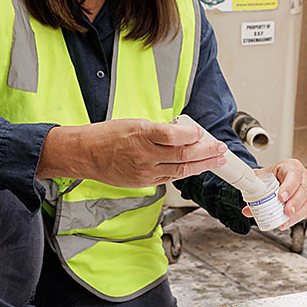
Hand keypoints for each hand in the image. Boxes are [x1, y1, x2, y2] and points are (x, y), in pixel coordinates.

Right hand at [36, 118, 227, 188]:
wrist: (86, 155)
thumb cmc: (108, 135)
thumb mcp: (135, 123)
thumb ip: (159, 131)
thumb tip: (184, 134)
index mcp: (142, 135)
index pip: (174, 136)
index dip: (192, 135)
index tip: (201, 132)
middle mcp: (144, 155)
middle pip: (183, 156)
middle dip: (206, 152)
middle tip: (220, 148)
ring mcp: (144, 172)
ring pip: (180, 170)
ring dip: (202, 165)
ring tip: (216, 159)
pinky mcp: (144, 182)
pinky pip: (170, 177)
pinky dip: (185, 172)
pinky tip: (196, 167)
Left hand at [241, 158, 306, 229]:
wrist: (275, 179)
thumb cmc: (272, 176)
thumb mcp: (261, 179)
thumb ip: (253, 191)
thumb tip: (247, 210)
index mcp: (291, 166)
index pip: (293, 174)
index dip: (289, 186)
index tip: (281, 197)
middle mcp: (303, 176)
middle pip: (303, 189)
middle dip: (295, 202)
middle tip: (286, 212)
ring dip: (297, 213)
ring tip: (285, 220)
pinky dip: (297, 218)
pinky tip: (287, 222)